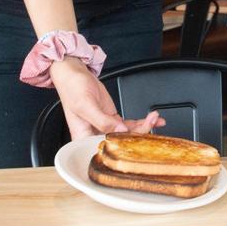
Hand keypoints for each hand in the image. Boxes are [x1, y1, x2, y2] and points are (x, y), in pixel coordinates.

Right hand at [49, 57, 165, 139]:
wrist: (74, 74)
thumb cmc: (72, 88)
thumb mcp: (85, 104)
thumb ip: (102, 120)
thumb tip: (120, 130)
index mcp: (83, 139)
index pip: (105, 151)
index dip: (123, 150)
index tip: (139, 143)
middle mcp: (95, 137)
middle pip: (120, 143)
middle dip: (139, 134)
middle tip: (150, 123)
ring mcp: (106, 128)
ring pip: (128, 134)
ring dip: (144, 127)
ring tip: (154, 118)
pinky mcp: (112, 119)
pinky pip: (129, 124)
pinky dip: (142, 122)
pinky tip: (153, 120)